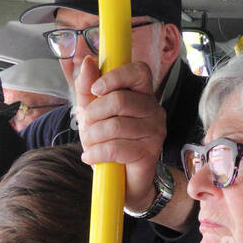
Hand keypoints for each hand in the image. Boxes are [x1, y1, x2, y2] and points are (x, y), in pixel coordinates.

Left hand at [74, 57, 165, 212]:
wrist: (122, 180)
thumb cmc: (109, 142)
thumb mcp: (92, 113)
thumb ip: (87, 88)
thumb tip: (87, 62)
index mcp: (142, 94)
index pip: (139, 71)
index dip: (116, 76)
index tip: (96, 89)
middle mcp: (154, 110)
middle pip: (120, 100)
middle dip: (94, 113)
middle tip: (87, 126)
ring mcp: (155, 131)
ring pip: (115, 126)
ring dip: (93, 137)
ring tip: (89, 145)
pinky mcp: (150, 152)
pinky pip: (116, 148)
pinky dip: (96, 153)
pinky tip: (91, 157)